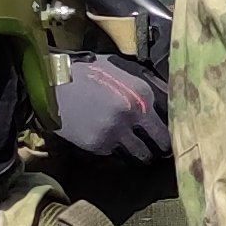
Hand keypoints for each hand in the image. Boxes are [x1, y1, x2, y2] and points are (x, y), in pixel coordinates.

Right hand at [51, 52, 168, 165]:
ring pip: (141, 155)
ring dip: (143, 155)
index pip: (171, 118)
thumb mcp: (121, 69)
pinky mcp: (98, 145)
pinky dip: (118, 152)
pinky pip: (117, 155)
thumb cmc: (87, 72)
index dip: (173, 126)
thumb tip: (168, 95)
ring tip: (142, 152)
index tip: (173, 131)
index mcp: (142, 93)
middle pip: (161, 142)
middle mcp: (133, 114)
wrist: (52, 83)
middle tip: (163, 150)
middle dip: (163, 147)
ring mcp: (116, 132)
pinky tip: (113, 144)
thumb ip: (146, 84)